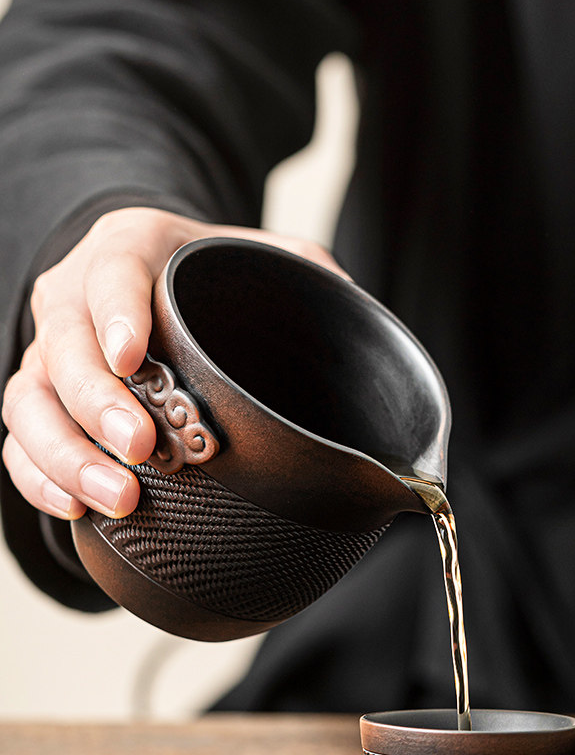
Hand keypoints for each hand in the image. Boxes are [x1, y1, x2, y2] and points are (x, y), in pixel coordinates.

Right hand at [1, 207, 346, 521]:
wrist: (152, 276)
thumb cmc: (212, 272)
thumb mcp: (263, 252)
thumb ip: (307, 269)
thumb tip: (360, 307)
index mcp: (130, 247)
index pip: (112, 273)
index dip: (116, 315)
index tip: (135, 358)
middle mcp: (74, 295)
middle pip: (61, 346)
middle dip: (96, 403)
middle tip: (141, 447)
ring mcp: (48, 350)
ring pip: (28, 402)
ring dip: (65, 454)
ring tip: (117, 497)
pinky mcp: (39, 399)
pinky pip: (17, 441)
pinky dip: (39, 477)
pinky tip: (77, 507)